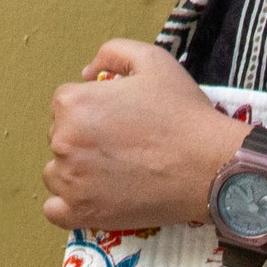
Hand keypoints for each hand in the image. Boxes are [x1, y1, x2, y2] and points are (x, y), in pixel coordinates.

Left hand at [42, 39, 246, 230]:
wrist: (211, 167)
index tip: (119, 123)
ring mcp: (71, 182)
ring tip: (114, 175)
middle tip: (123, 149)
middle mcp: (64, 141)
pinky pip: (56, 212)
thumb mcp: (153, 61)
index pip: (65, 106)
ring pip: (57, 175)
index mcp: (73, 102)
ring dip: (77, 174)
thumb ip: (112, 53)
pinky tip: (91, 199)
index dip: (93, 112)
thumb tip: (86, 72)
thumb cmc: (184, 115)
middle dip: (85, 141)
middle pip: (60, 140)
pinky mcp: (84, 214)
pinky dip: (68, 206)